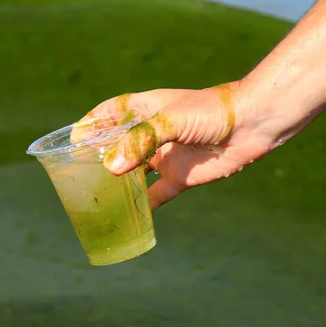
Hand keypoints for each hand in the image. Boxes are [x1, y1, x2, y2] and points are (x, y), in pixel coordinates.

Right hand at [76, 82, 273, 209]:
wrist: (253, 124)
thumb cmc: (212, 111)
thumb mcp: (172, 120)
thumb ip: (142, 140)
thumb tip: (111, 168)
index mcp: (147, 109)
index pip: (110, 112)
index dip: (91, 122)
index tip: (72, 138)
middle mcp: (152, 133)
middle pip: (118, 144)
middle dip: (99, 155)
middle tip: (77, 171)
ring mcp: (165, 156)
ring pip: (133, 172)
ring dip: (117, 182)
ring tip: (95, 195)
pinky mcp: (181, 177)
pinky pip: (157, 195)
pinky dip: (144, 206)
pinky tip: (129, 218)